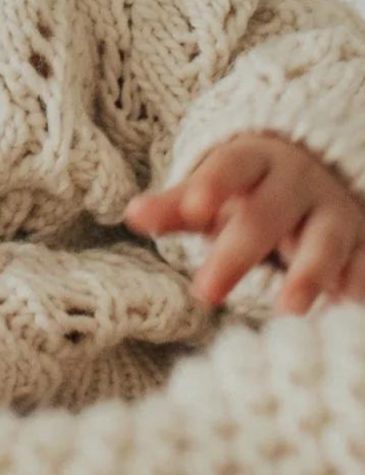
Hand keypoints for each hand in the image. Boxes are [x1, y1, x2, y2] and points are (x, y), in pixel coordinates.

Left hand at [123, 131, 364, 314]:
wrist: (318, 174)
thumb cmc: (250, 191)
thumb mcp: (213, 191)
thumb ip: (176, 206)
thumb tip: (132, 214)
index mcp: (255, 161)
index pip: (232, 165)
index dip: (213, 184)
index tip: (193, 208)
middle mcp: (298, 184)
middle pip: (268, 213)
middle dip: (238, 251)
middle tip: (205, 292)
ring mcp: (333, 213)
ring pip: (325, 239)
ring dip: (309, 273)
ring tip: (288, 310)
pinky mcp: (361, 244)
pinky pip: (362, 265)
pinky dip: (355, 289)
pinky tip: (345, 313)